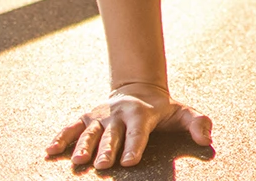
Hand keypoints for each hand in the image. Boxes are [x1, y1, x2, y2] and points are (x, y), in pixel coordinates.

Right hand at [47, 82, 213, 168]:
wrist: (139, 89)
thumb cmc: (162, 109)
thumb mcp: (183, 113)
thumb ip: (197, 123)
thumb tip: (206, 139)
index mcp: (142, 114)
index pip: (138, 132)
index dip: (134, 146)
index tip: (130, 161)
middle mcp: (119, 114)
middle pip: (112, 134)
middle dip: (108, 149)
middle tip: (104, 165)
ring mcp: (101, 116)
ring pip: (90, 132)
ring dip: (83, 146)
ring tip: (77, 161)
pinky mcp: (87, 118)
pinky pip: (71, 127)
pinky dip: (60, 138)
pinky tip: (50, 151)